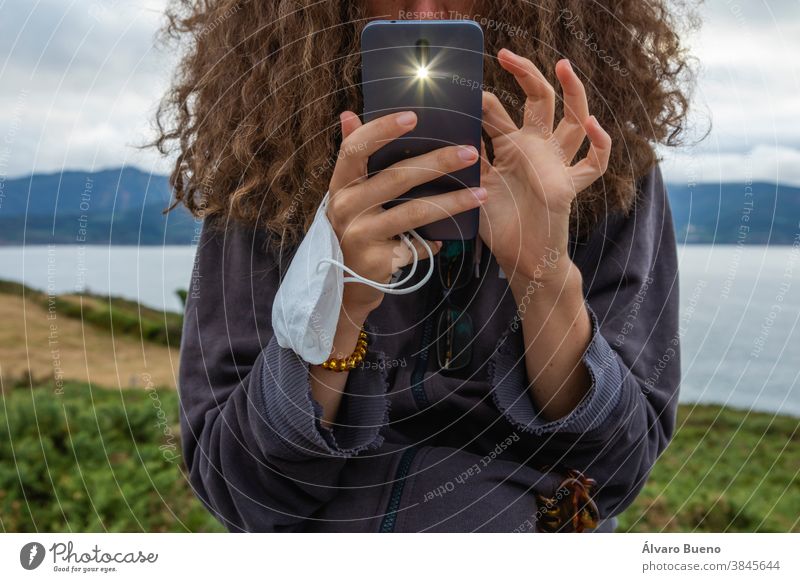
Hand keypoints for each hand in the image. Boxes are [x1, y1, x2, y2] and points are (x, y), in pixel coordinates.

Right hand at [327, 110, 487, 314]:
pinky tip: (448, 239)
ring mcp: (360, 235)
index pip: (356, 148)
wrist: (343, 286)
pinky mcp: (377, 262)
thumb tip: (348, 114)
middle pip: (397, 178)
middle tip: (470, 153)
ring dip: (452, 203)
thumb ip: (352, 157)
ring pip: (415, 213)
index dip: (383, 130)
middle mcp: (345, 208)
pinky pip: (415, 246)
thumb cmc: (353, 229)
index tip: (414, 116)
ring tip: (481, 193)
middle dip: (438, 163)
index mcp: (340, 184)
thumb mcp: (347, 195)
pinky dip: (433, 242)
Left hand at [479, 49, 610, 286]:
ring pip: (574, 121)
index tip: (465, 89)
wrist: (521, 259)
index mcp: (512, 146)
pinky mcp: (569, 186)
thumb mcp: (476, 185)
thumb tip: (453, 127)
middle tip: (507, 55)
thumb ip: (469, 157)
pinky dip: (600, 144)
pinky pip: (593, 164)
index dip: (483, 98)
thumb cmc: (499, 223)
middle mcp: (537, 148)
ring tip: (565, 67)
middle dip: (527, 74)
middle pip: (541, 100)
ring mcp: (556, 164)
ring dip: (574, 93)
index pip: (500, 110)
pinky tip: (594, 126)